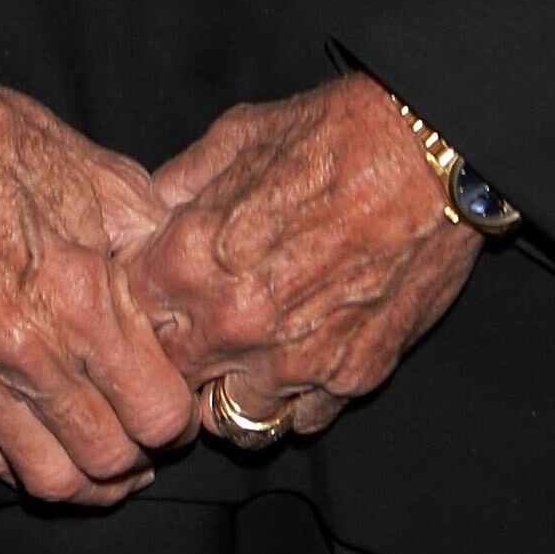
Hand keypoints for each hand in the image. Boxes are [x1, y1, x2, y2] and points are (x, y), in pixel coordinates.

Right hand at [0, 44, 199, 503]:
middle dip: (142, 455)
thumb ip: (150, 236)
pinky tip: (42, 434)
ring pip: (45, 477)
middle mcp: (24, 348)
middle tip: (149, 430)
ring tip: (104, 452)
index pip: (154, 412)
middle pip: (106, 460)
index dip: (180, 417)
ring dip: (86, 477)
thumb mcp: (100, 172)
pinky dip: (21, 461)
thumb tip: (182, 278)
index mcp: (78, 296)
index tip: (182, 401)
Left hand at [128, 71, 479, 436]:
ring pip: (229, 417)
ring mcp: (293, 361)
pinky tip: (303, 351)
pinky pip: (301, 419)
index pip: (124, 318)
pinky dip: (296, 397)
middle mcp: (235, 322)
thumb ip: (180, 183)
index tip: (147, 298)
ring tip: (247, 350)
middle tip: (193, 330)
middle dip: (175, 357)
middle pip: (169, 378)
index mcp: (193, 258)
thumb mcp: (238, 134)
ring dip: (231, 387)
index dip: (132, 307)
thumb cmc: (339, 133)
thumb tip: (146, 212)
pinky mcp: (350, 378)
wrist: (430, 155)